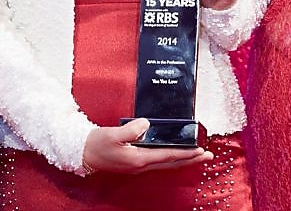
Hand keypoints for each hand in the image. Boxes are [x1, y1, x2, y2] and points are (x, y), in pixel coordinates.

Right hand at [81, 118, 210, 174]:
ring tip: (196, 155)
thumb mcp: (112, 134)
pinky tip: (174, 155)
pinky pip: (159, 162)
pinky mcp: (135, 163)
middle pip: (172, 163)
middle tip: (207, 155)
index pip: (168, 155)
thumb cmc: (97, 144)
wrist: (83, 154)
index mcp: (139, 158)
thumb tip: (146, 124)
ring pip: (167, 164)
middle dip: (191, 159)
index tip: (200, 150)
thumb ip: (131, 129)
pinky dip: (171, 158)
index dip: (185, 153)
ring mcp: (139, 166)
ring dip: (183, 159)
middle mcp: (141, 165)